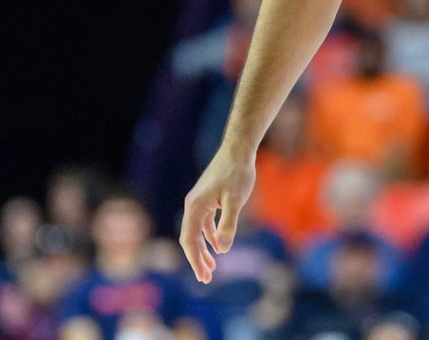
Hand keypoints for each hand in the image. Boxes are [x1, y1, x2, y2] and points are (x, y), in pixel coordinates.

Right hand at [179, 148, 255, 282]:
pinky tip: (217, 246)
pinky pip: (204, 223)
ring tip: (211, 268)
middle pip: (190, 239)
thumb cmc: (237, 173)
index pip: (189, 241)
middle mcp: (192, 205)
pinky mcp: (207, 198)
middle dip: (197, 259)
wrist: (238, 149)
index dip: (195, 260)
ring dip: (203, 250)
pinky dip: (209, 236)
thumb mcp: (235, 201)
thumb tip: (222, 249)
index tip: (203, 277)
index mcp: (195, 208)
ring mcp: (198, 202)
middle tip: (206, 279)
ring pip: (197, 232)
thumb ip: (228, 225)